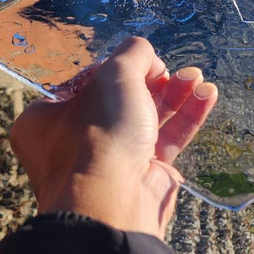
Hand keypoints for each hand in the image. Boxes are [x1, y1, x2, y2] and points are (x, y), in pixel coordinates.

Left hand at [10, 37, 217, 238]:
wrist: (115, 201)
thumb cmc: (99, 135)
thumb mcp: (113, 76)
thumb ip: (132, 53)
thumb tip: (146, 53)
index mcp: (47, 118)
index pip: (86, 82)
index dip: (115, 67)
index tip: (139, 62)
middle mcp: (75, 140)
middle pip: (121, 98)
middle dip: (154, 80)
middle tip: (174, 70)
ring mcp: (111, 159)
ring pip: (148, 117)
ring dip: (175, 94)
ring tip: (197, 77)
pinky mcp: (144, 173)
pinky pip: (167, 138)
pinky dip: (187, 116)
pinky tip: (206, 95)